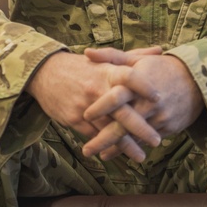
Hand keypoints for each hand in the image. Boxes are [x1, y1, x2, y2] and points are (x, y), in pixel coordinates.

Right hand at [26, 50, 162, 161]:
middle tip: (157, 140)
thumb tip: (160, 51)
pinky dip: (105, 146)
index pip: (130, 77)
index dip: (145, 87)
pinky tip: (116, 154)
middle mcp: (98, 89)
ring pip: (108, 129)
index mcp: (108, 72)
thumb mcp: (106, 58)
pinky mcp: (73, 119)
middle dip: (141, 128)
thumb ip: (135, 57)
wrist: (45, 72)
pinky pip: (93, 136)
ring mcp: (85, 106)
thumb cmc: (82, 66)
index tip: (160, 99)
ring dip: (125, 145)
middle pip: (122, 111)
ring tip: (141, 156)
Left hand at [80, 48, 204, 160]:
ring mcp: (159, 117)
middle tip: (86, 151)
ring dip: (117, 148)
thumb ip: (112, 57)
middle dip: (103, 139)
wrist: (197, 80)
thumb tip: (87, 52)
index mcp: (139, 84)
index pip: (117, 97)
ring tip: (101, 156)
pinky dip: (134, 147)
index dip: (100, 107)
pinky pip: (147, 140)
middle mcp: (149, 102)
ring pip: (134, 137)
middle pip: (123, 125)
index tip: (85, 116)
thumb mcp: (139, 59)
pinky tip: (121, 152)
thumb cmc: (162, 68)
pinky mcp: (168, 127)